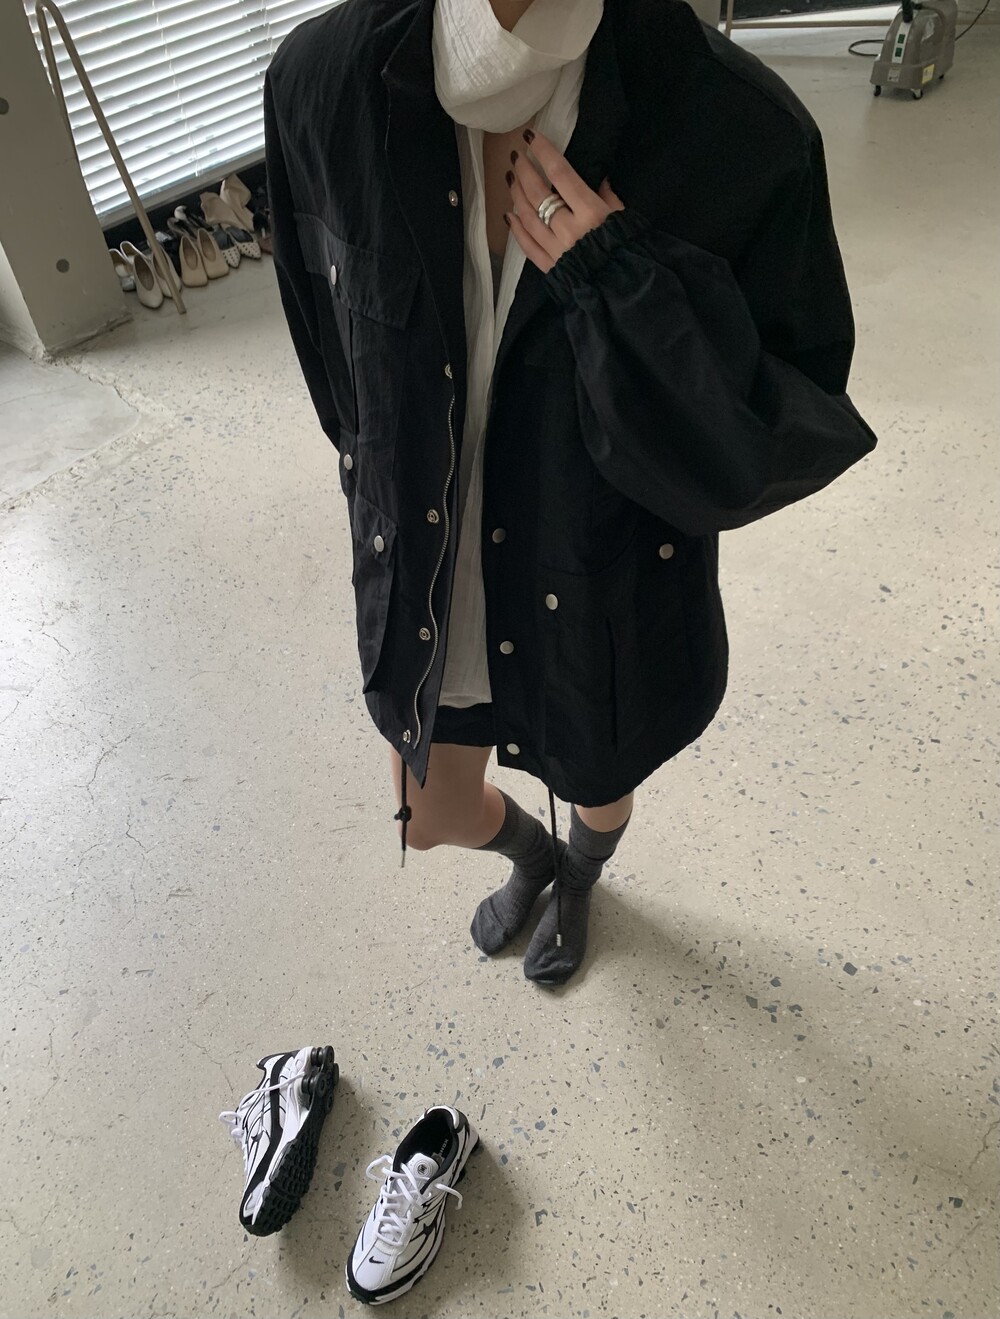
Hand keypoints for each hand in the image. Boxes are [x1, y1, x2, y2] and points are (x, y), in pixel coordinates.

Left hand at [506, 128, 624, 273]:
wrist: (622, 291)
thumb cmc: (626, 250)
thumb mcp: (623, 218)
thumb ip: (608, 196)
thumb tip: (599, 178)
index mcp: (590, 211)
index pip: (560, 173)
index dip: (543, 152)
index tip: (531, 137)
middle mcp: (568, 227)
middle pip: (538, 192)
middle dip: (524, 170)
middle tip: (516, 157)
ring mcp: (555, 248)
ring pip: (528, 216)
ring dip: (516, 195)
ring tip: (511, 179)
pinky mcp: (549, 267)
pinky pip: (527, 245)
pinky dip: (516, 229)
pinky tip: (510, 215)